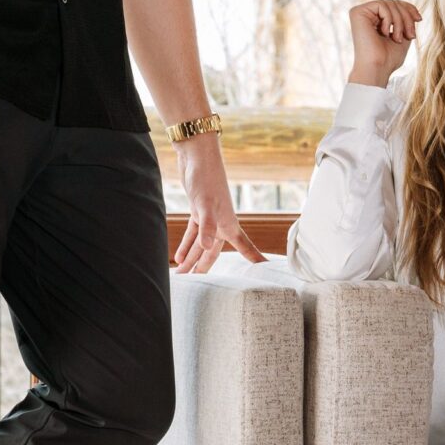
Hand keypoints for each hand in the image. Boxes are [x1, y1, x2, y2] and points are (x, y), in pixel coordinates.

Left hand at [173, 135, 265, 274]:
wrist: (197, 157)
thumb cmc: (207, 180)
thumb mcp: (205, 205)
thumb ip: (206, 227)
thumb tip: (206, 248)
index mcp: (228, 224)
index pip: (244, 248)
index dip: (254, 261)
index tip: (265, 274)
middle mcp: (221, 224)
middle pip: (214, 253)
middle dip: (205, 269)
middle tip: (198, 287)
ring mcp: (209, 218)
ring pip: (200, 245)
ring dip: (191, 259)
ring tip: (182, 276)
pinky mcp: (198, 211)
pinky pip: (193, 233)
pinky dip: (186, 244)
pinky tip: (178, 256)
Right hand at [348, 0, 420, 85]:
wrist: (377, 69)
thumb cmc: (389, 58)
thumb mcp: (402, 34)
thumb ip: (404, 20)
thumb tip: (411, 8)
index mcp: (374, 19)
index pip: (395, 5)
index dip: (409, 9)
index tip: (419, 19)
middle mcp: (366, 14)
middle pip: (394, 3)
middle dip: (406, 18)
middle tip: (411, 35)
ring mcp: (360, 13)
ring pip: (390, 4)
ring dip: (400, 21)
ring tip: (398, 38)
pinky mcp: (357, 13)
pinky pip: (381, 4)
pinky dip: (389, 19)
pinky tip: (385, 33)